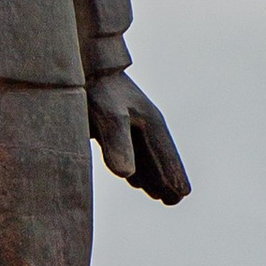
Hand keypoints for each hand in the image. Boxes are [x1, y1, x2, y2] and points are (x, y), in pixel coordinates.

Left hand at [89, 71, 190, 202]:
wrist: (84, 64)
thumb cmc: (99, 89)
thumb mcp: (109, 116)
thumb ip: (118, 143)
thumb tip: (126, 174)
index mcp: (152, 122)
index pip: (166, 155)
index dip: (173, 175)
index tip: (182, 195)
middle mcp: (145, 124)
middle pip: (160, 157)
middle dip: (166, 179)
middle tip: (174, 200)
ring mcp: (131, 124)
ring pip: (147, 156)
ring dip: (153, 176)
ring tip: (158, 195)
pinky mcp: (113, 125)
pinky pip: (132, 152)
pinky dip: (137, 167)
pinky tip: (133, 178)